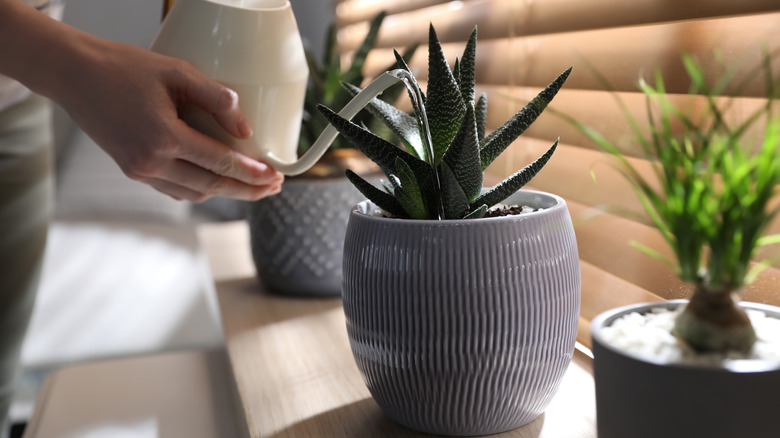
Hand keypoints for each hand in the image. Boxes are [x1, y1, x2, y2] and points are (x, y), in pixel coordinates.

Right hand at [60, 39, 284, 201]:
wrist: (75, 75)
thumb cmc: (124, 68)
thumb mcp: (176, 72)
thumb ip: (215, 99)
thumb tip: (245, 129)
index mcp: (163, 137)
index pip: (219, 162)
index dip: (251, 173)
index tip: (275, 176)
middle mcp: (151, 162)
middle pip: (211, 186)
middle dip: (247, 190)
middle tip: (274, 188)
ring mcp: (139, 171)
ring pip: (194, 193)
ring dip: (225, 192)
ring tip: (253, 186)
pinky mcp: (133, 171)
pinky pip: (175, 189)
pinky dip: (200, 188)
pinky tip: (217, 181)